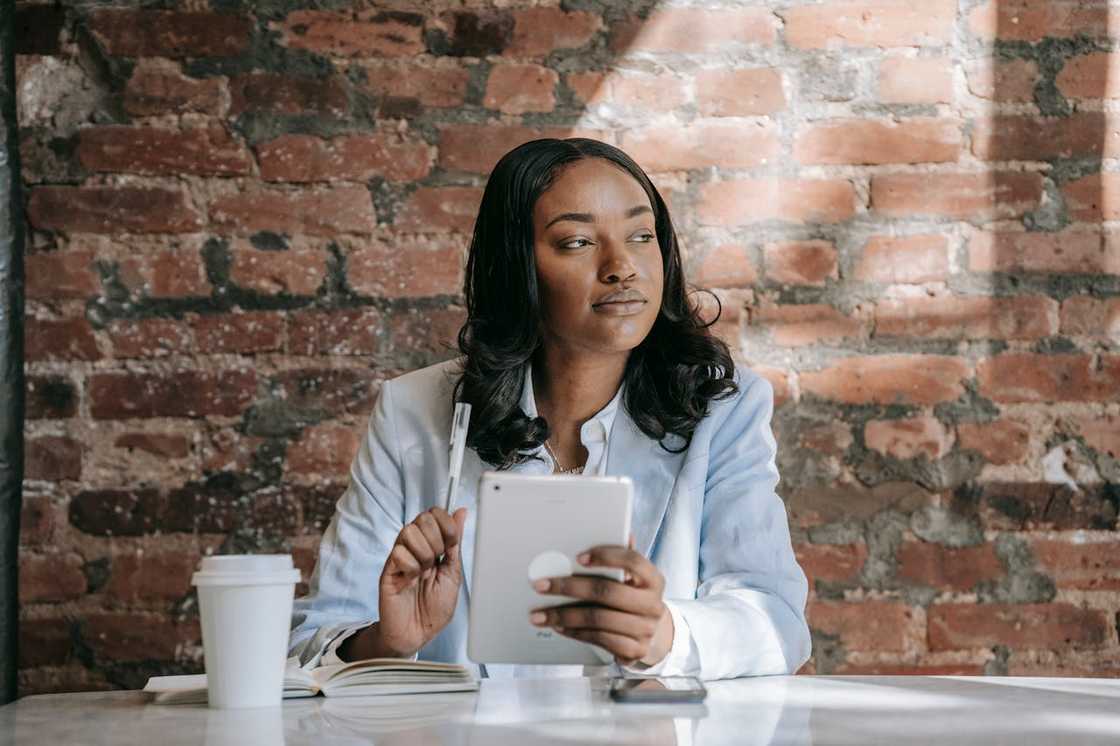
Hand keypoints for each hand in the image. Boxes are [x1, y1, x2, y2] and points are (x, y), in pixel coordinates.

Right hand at [376, 507, 467, 657]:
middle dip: (436, 539)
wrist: (418, 633)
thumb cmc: (435, 608)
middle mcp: (415, 547)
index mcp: (432, 545)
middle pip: (422, 518)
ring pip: (408, 531)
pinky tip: (411, 579)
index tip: (451, 544)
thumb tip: (461, 513)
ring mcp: (400, 557)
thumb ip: (455, 542)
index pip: (435, 514)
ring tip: (424, 571)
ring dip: (423, 553)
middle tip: (437, 560)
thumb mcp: (453, 572)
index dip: (446, 524)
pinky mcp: (388, 569)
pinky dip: (410, 567)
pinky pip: (398, 553)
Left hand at [529, 536, 672, 666]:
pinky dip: (574, 632)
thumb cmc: (634, 598)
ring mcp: (645, 629)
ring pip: (598, 618)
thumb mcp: (632, 578)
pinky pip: (599, 639)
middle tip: (541, 585)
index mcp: (653, 579)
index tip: (577, 557)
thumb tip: (620, 531)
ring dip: (563, 615)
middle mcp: (653, 604)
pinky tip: (559, 626)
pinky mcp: (634, 651)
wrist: (651, 635)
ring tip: (540, 613)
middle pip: (607, 591)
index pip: (632, 561)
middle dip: (569, 586)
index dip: (605, 556)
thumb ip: (622, 558)